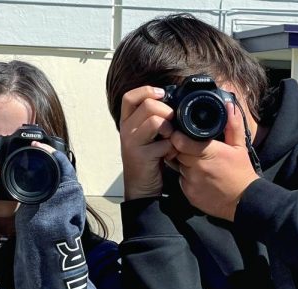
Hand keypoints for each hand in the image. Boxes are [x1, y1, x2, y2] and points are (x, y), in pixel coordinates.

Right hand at [118, 86, 178, 200]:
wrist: (141, 188)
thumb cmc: (148, 160)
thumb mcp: (146, 136)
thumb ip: (152, 119)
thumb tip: (170, 102)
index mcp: (126, 122)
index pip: (130, 97)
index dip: (146, 91)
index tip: (162, 94)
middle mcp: (126, 130)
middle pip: (148, 105)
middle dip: (167, 111)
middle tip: (172, 124)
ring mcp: (131, 143)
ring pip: (156, 120)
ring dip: (169, 129)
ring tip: (169, 139)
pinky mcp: (141, 156)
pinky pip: (164, 142)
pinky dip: (171, 147)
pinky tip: (169, 155)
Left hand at [172, 101, 259, 220]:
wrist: (244, 202)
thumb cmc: (242, 173)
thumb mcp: (240, 147)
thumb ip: (233, 126)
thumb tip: (229, 106)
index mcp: (209, 152)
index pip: (180, 141)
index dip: (177, 136)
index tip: (180, 134)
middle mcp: (197, 167)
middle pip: (177, 152)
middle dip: (180, 149)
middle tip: (192, 149)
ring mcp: (192, 182)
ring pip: (178, 166)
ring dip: (184, 163)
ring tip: (199, 164)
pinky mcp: (189, 194)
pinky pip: (181, 181)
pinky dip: (187, 178)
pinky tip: (200, 177)